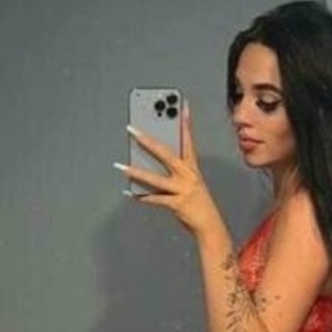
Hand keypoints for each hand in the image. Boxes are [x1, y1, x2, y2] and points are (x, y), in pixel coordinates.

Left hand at [116, 106, 218, 235]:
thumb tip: (150, 162)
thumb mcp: (190, 181)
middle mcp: (188, 175)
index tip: (182, 105)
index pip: (188, 139)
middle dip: (147, 140)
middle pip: (165, 153)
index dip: (185, 122)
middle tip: (132, 129)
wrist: (210, 225)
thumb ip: (174, 170)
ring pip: (155, 178)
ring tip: (120, 166)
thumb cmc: (197, 202)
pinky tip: (130, 193)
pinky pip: (155, 199)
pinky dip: (141, 197)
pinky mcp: (177, 204)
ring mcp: (182, 189)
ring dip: (136, 172)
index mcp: (192, 167)